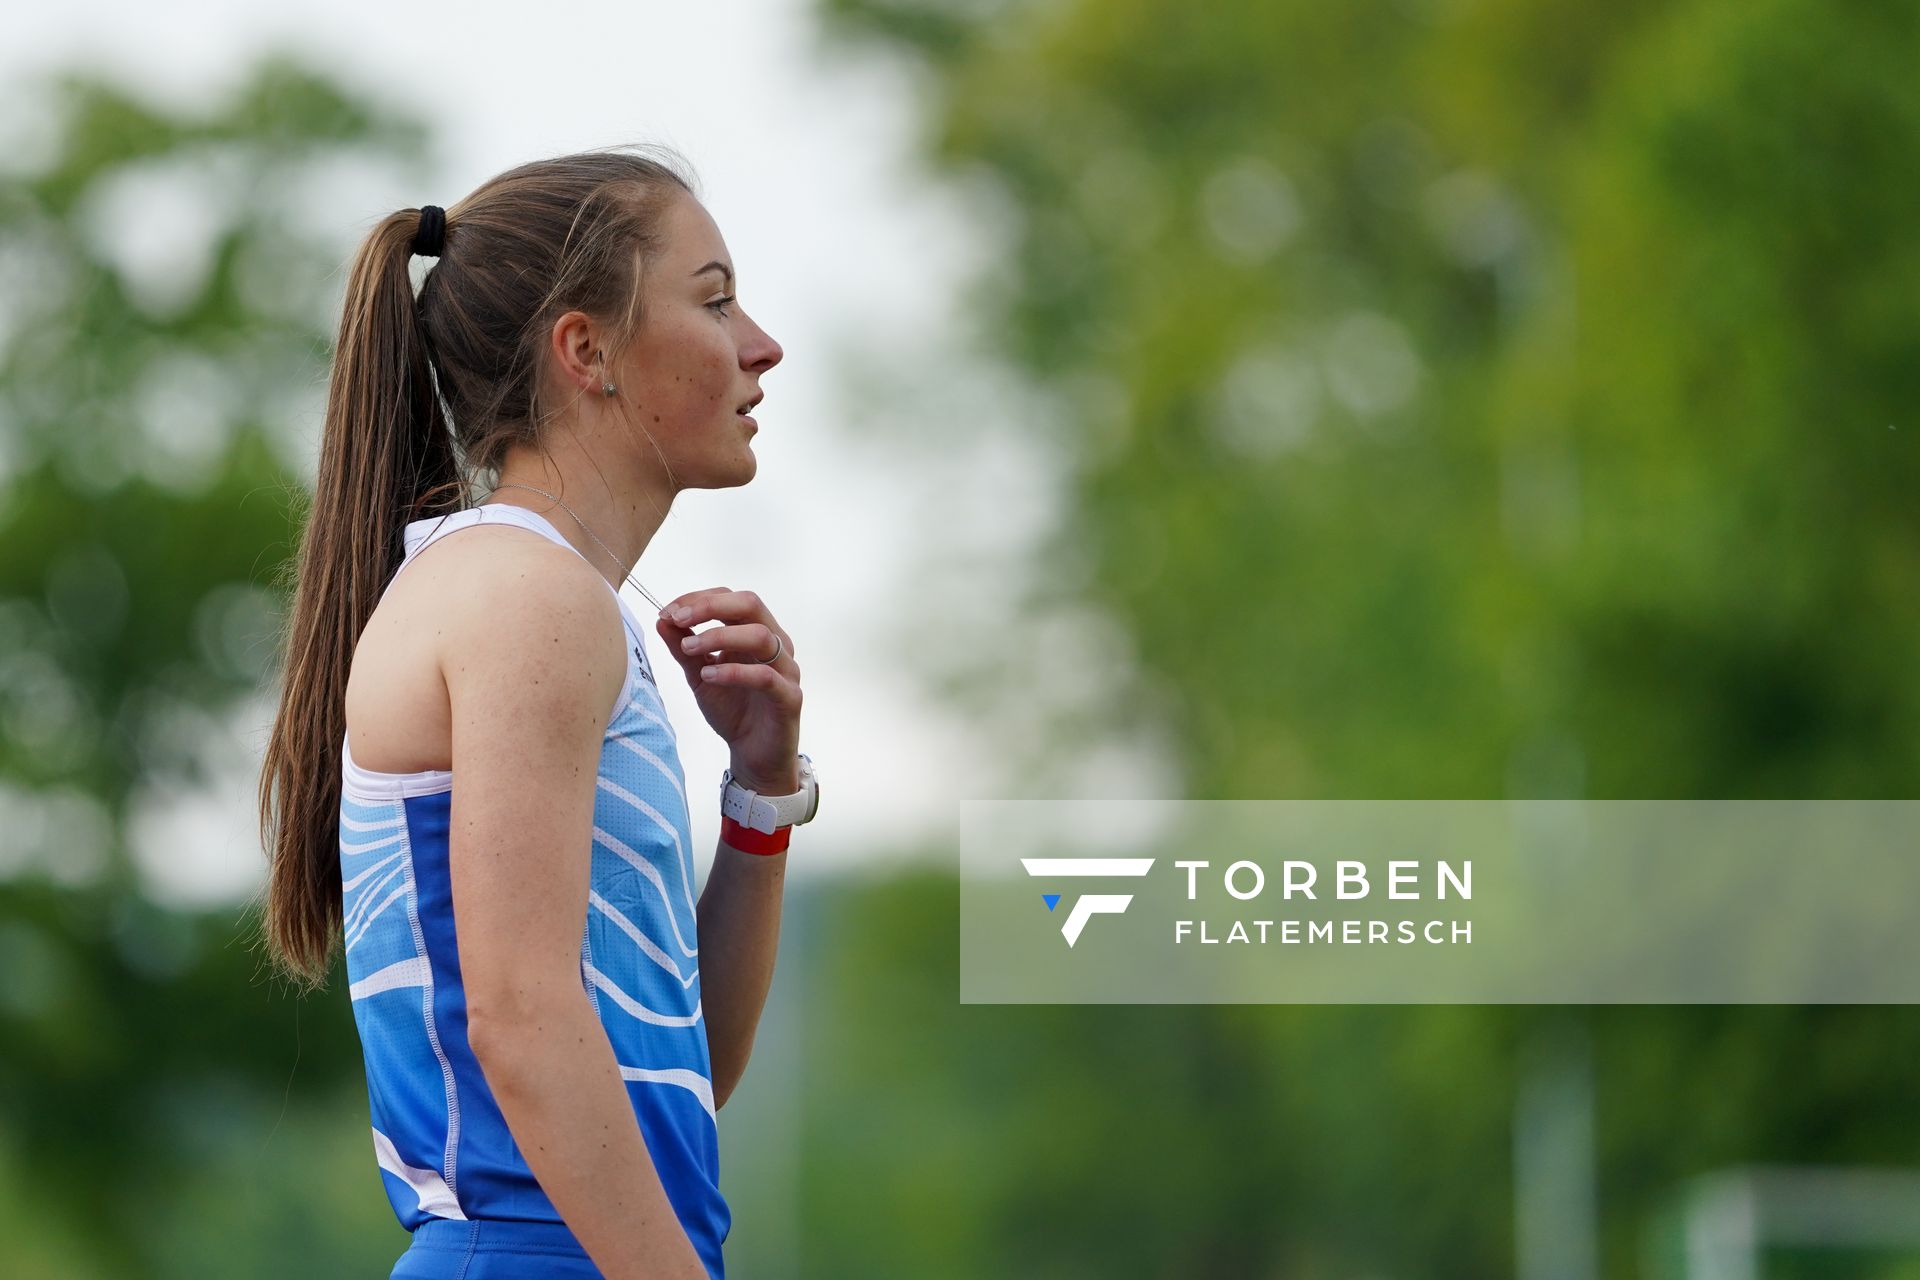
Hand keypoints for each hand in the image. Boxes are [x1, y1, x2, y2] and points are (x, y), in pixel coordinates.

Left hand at [655, 588, 801, 793]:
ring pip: (760, 636)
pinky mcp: (789, 697)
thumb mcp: (700, 675)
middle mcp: (776, 644)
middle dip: (710, 607)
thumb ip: (683, 648)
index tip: (669, 612)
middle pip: (751, 605)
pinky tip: (709, 675)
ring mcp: (786, 669)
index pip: (732, 598)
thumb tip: (663, 619)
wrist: (753, 756)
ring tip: (689, 649)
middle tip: (678, 618)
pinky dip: (734, 672)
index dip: (699, 598)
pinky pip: (766, 676)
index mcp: (756, 633)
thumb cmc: (733, 711)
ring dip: (719, 637)